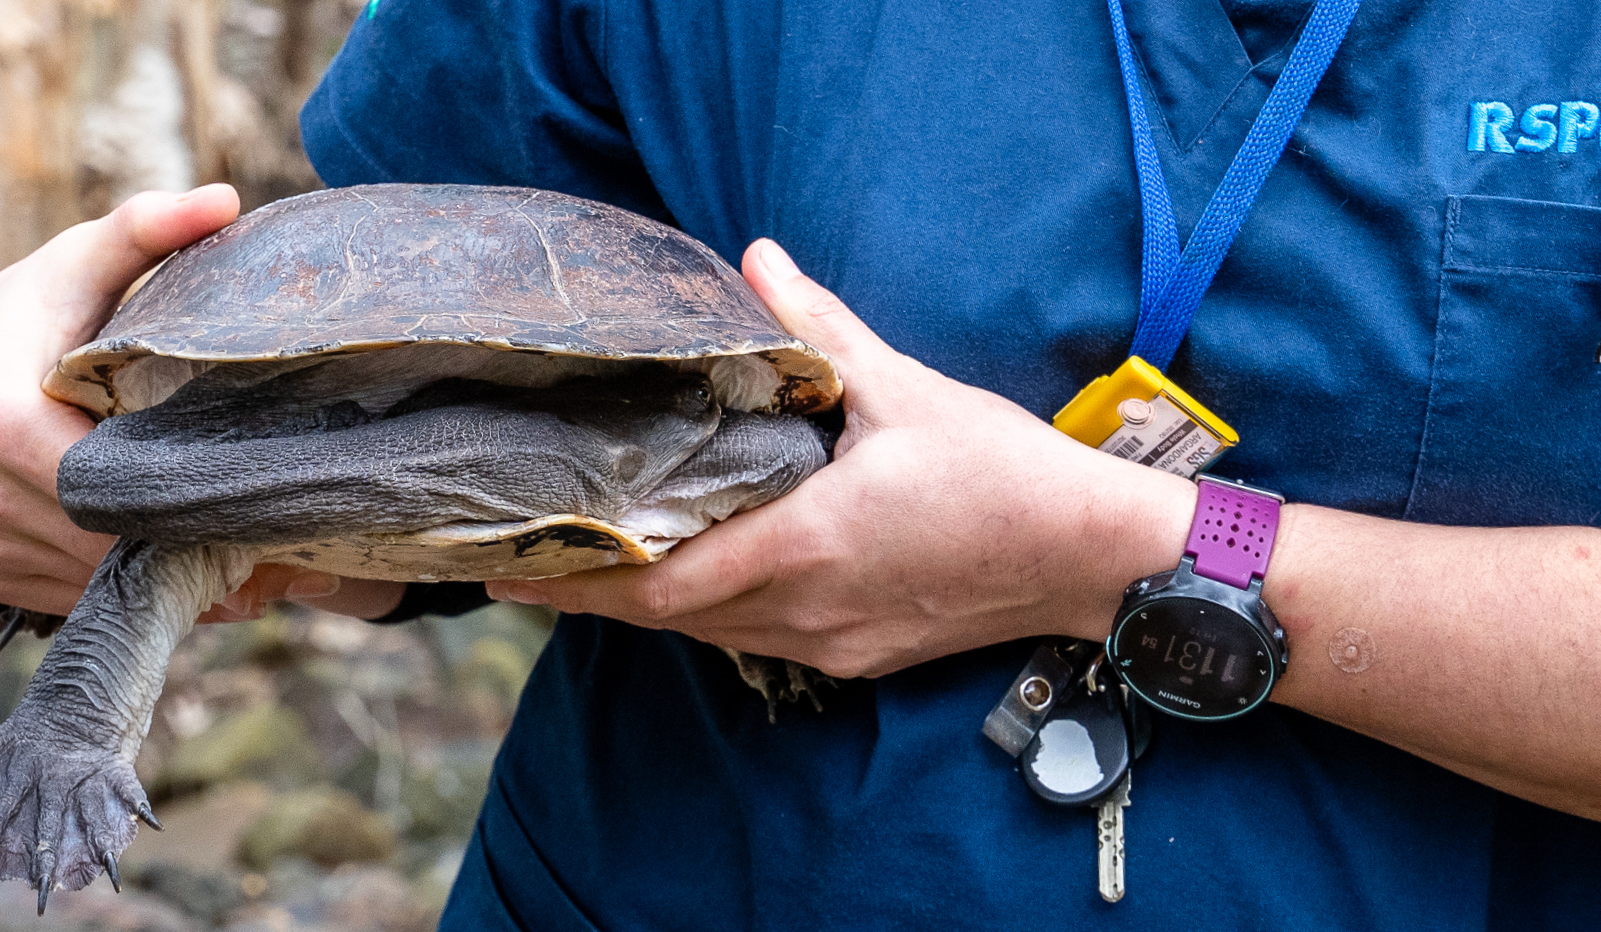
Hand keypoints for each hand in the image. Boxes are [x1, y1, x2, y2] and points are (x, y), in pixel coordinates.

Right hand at [0, 184, 390, 621]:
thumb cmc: (36, 308)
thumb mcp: (86, 261)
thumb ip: (147, 228)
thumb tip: (222, 199)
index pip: (104, 489)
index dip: (182, 499)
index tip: (252, 495)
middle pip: (108, 546)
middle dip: (190, 545)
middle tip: (277, 541)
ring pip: (97, 585)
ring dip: (167, 578)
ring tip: (244, 555)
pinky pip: (75, 599)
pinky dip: (129, 587)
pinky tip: (180, 561)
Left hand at [486, 240, 1194, 676]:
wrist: (1090, 558)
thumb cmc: (1004, 477)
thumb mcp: (906, 391)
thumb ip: (819, 333)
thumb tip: (756, 262)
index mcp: (808, 545)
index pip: (661, 585)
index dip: (577, 583)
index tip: (509, 570)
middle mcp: (807, 610)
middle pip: (668, 619)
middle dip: (593, 594)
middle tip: (522, 564)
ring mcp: (832, 643)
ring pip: (712, 636)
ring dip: (651, 607)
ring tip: (588, 570)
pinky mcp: (859, 654)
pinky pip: (758, 642)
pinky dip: (711, 615)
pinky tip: (695, 582)